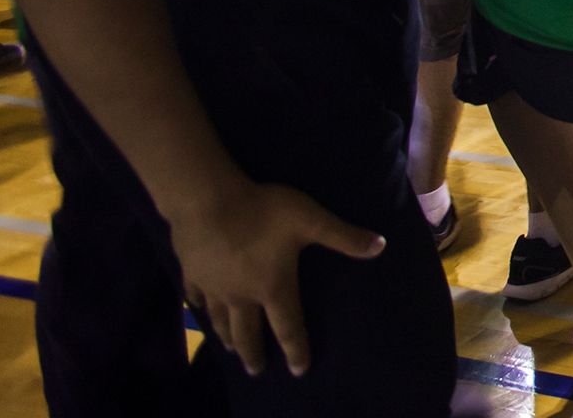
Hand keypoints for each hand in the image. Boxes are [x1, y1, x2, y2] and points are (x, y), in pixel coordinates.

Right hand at [173, 181, 384, 376]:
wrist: (206, 200)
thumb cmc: (262, 211)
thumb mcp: (310, 220)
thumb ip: (343, 236)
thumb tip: (380, 247)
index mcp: (272, 287)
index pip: (287, 326)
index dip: (295, 349)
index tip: (298, 370)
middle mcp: (241, 295)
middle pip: (248, 332)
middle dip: (253, 354)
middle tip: (256, 371)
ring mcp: (213, 287)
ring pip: (220, 320)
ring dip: (227, 337)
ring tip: (231, 349)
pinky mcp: (192, 273)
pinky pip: (195, 297)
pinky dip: (198, 309)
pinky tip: (198, 310)